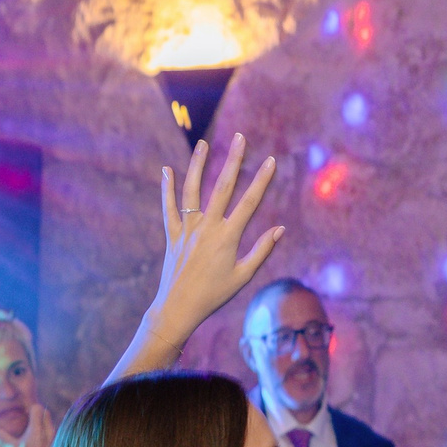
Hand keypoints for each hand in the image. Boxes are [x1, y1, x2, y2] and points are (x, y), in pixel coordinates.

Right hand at [0, 403, 54, 446]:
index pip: (38, 408)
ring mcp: (54, 438)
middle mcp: (48, 432)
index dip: (31, 409)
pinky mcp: (57, 445)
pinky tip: (41, 440)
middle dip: (38, 414)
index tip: (26, 413)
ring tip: (34, 430)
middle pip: (46, 413)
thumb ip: (1, 437)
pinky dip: (48, 432)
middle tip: (30, 420)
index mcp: (36, 430)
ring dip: (43, 422)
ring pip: (51, 422)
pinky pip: (54, 432)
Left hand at [145, 135, 284, 353]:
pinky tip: (167, 170)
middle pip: (223, 187)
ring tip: (204, 144)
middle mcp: (207, 228)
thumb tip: (279, 229)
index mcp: (227, 237)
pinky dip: (167, 189)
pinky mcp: (172, 235)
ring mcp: (187, 230)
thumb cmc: (214, 295)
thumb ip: (261, 250)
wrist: (178, 309)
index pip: (249, 202)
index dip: (262, 181)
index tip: (271, 161)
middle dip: (234, 160)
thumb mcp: (242, 276)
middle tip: (240, 138)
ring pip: (193, 191)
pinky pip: (169, 208)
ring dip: (199, 165)